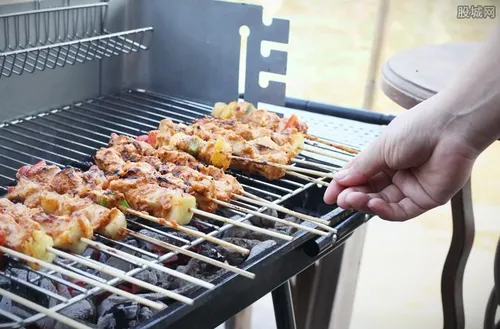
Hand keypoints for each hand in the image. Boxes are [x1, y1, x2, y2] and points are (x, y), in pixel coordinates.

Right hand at [323, 100, 479, 220]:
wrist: (450, 128)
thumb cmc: (417, 129)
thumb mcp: (380, 148)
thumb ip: (361, 167)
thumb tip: (340, 179)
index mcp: (384, 158)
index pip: (359, 176)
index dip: (343, 186)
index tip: (329, 196)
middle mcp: (396, 174)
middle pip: (369, 192)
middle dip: (353, 196)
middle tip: (341, 199)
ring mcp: (410, 188)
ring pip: (382, 203)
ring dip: (365, 203)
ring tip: (352, 199)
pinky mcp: (425, 199)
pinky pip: (400, 211)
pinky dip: (384, 211)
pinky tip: (372, 204)